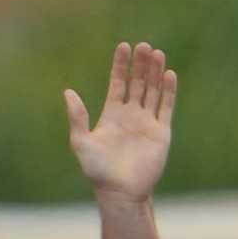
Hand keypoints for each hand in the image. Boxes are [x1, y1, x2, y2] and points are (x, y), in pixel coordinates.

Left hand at [66, 42, 176, 200]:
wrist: (121, 192)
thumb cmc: (98, 171)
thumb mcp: (81, 141)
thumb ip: (77, 117)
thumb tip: (68, 92)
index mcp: (112, 115)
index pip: (118, 83)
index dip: (120, 65)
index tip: (123, 47)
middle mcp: (131, 116)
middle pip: (137, 83)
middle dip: (140, 64)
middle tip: (142, 46)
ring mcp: (147, 123)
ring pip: (153, 91)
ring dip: (155, 72)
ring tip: (156, 53)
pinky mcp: (161, 133)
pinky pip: (166, 108)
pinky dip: (168, 91)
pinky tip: (169, 75)